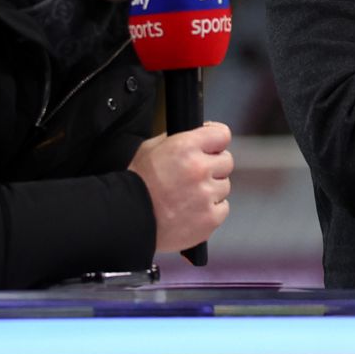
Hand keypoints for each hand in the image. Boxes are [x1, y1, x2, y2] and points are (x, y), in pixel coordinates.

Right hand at [129, 121, 232, 252]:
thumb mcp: (150, 149)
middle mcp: (199, 169)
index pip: (222, 135)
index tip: (212, 147)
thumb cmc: (135, 184)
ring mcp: (206, 195)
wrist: (127, 218)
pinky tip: (191, 211)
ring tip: (187, 196)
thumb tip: (200, 135)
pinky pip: (222, 209)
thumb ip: (179, 140)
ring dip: (211, 190)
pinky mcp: (210, 218)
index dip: (215, 141)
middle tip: (193, 177)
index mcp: (186, 147)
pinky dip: (210, 211)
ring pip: (224, 186)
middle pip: (226, 161)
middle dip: (212, 167)